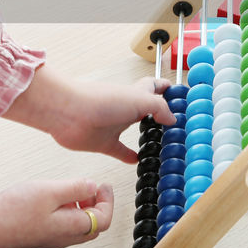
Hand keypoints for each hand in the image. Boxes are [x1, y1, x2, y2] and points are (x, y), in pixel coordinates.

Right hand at [0, 179, 113, 247]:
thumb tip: (93, 187)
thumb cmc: (13, 211)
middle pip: (93, 226)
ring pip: (77, 227)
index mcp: (71, 228)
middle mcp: (64, 239)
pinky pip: (62, 228)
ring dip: (81, 209)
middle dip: (97, 206)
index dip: (107, 200)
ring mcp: (50, 241)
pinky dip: (67, 213)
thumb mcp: (49, 191)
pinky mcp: (38, 238)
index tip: (103, 185)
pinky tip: (54, 200)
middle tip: (92, 188)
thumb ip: (75, 189)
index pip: (103, 219)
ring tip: (73, 191)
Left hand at [3, 66, 174, 162]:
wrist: (69, 114)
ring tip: (161, 141)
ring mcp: (114, 125)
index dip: (166, 87)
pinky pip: (120, 151)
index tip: (178, 93)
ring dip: (146, 134)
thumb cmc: (100, 101)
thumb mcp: (139, 100)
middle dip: (159, 111)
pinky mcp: (103, 142)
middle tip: (174, 120)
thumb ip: (159, 108)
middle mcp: (125, 108)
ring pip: (134, 129)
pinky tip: (137, 160)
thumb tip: (172, 119)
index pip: (154, 86)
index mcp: (135, 93)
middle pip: (146, 107)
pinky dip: (129, 156)